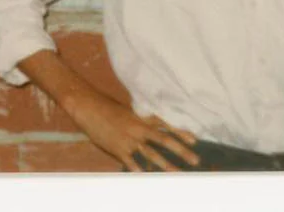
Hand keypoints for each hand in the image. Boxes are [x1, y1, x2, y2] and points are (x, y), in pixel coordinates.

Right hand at [66, 92, 199, 171]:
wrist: (87, 106)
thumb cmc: (106, 108)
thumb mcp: (126, 113)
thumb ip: (139, 122)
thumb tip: (150, 129)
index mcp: (141, 117)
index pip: (166, 124)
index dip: (181, 132)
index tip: (194, 140)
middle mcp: (139, 128)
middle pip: (164, 139)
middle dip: (181, 151)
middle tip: (195, 160)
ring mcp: (129, 139)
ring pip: (151, 153)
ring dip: (166, 164)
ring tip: (177, 173)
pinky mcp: (118, 148)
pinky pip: (131, 161)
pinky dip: (139, 170)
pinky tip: (146, 177)